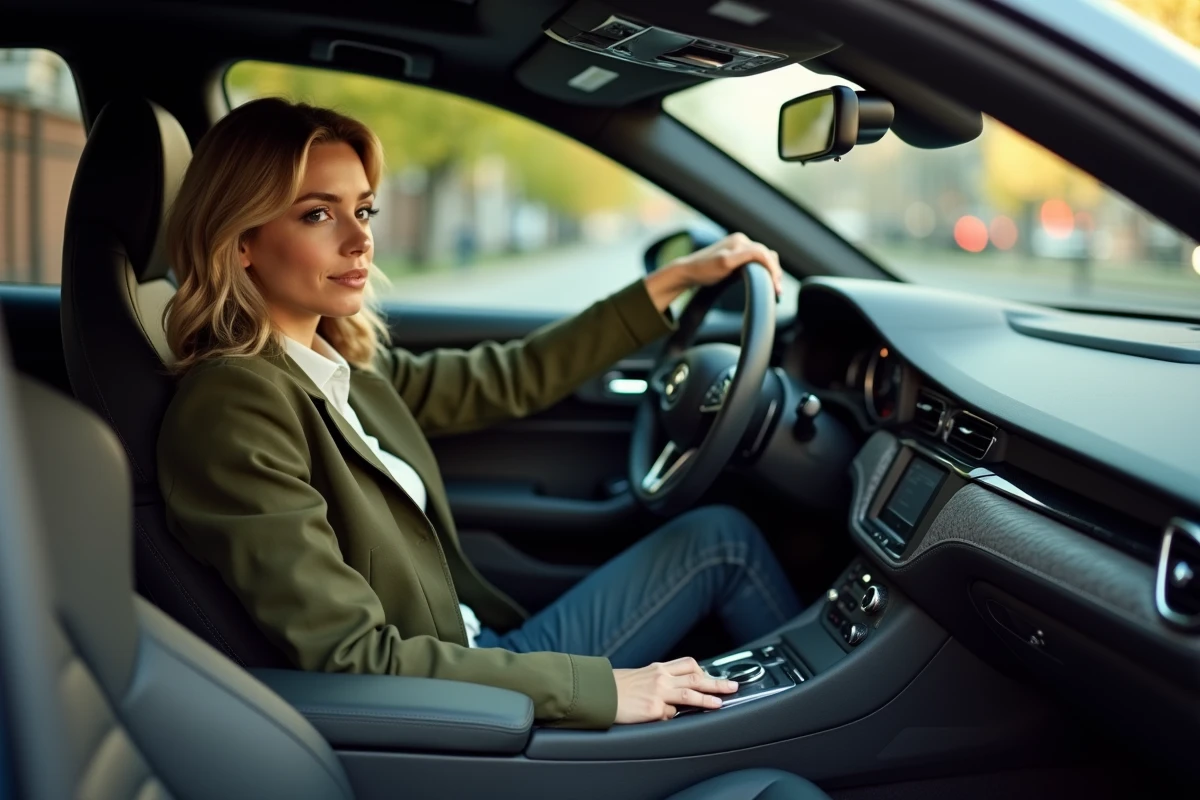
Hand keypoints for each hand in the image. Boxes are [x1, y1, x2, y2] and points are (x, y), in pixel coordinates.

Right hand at [612, 657, 739, 723]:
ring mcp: (658, 692)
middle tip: (732, 686)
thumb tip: (677, 694)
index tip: (716, 677)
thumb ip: (660, 681)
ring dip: (707, 699)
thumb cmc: (617, 687)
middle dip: (716, 682)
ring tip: (720, 703)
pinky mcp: (652, 709)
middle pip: (696, 677)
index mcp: (659, 668)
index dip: (706, 672)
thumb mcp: (641, 676)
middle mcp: (661, 677)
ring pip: (689, 693)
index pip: (689, 665)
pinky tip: (662, 719)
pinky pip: (668, 715)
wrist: (599, 693)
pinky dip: (669, 717)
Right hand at [644, 232, 783, 313]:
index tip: (776, 285)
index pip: (764, 252)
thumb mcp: (731, 268)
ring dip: (773, 271)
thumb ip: (745, 267)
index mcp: (739, 241)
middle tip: (778, 291)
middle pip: (767, 253)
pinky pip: (756, 256)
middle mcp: (738, 239)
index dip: (773, 268)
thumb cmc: (707, 272)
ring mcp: (732, 246)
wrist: (686, 272)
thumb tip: (765, 276)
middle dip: (775, 272)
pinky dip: (766, 268)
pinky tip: (769, 281)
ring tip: (775, 289)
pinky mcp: (727, 257)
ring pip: (763, 254)